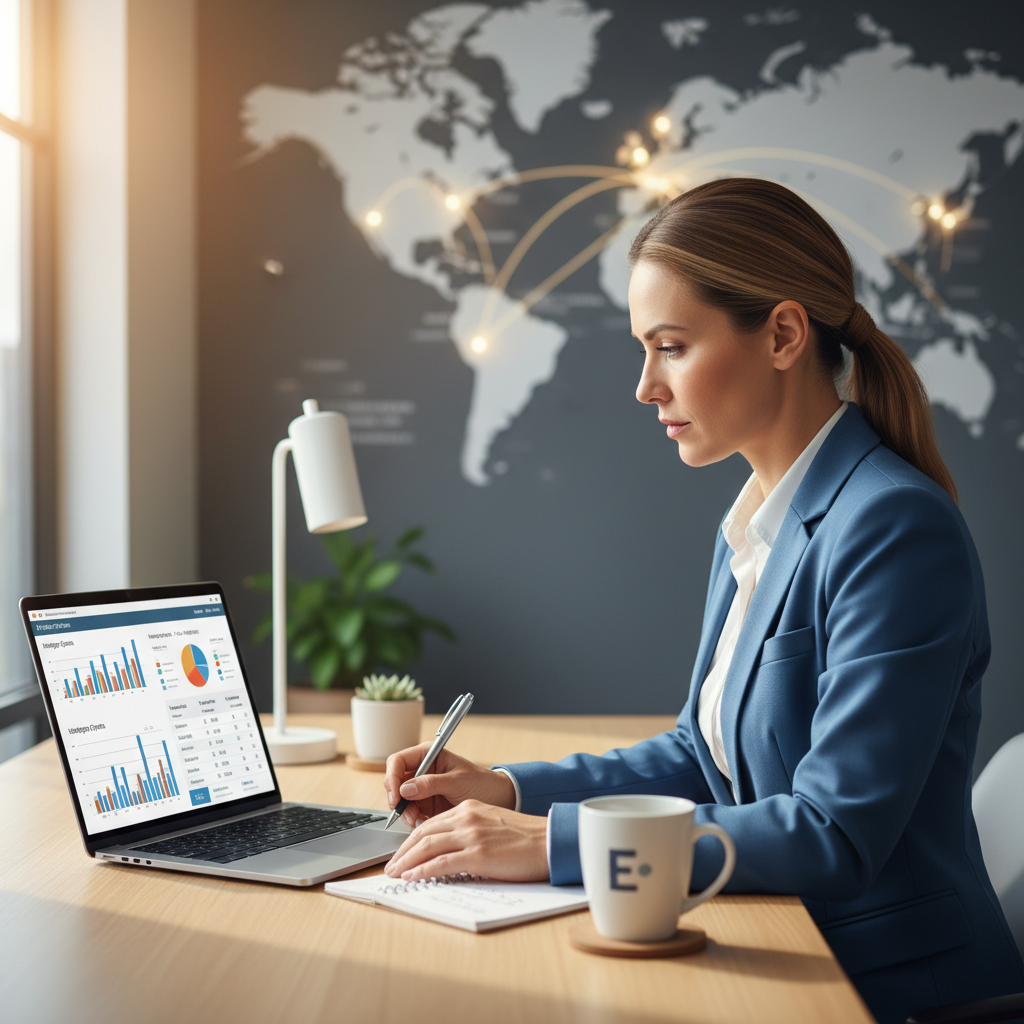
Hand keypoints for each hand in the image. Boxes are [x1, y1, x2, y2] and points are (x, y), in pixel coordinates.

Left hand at [383, 800, 548, 881]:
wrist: (548, 841)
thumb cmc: (525, 838)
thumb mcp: (492, 825)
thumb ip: (470, 832)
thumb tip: (449, 852)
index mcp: (469, 809)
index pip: (430, 824)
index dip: (411, 840)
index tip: (402, 853)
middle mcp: (466, 818)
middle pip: (423, 833)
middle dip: (403, 851)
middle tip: (391, 866)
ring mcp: (471, 835)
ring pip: (427, 846)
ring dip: (406, 862)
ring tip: (395, 874)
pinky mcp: (477, 854)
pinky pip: (441, 863)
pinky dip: (422, 871)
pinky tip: (412, 878)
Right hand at [384, 743, 515, 827]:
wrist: (496, 800)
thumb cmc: (481, 783)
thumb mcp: (457, 781)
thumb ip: (431, 783)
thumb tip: (405, 788)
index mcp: (428, 755)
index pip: (398, 761)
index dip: (392, 776)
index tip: (396, 793)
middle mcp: (421, 771)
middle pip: (394, 782)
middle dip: (396, 798)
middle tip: (404, 810)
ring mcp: (422, 790)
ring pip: (399, 801)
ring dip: (404, 811)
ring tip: (417, 819)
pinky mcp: (425, 806)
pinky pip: (409, 813)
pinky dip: (412, 820)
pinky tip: (424, 822)